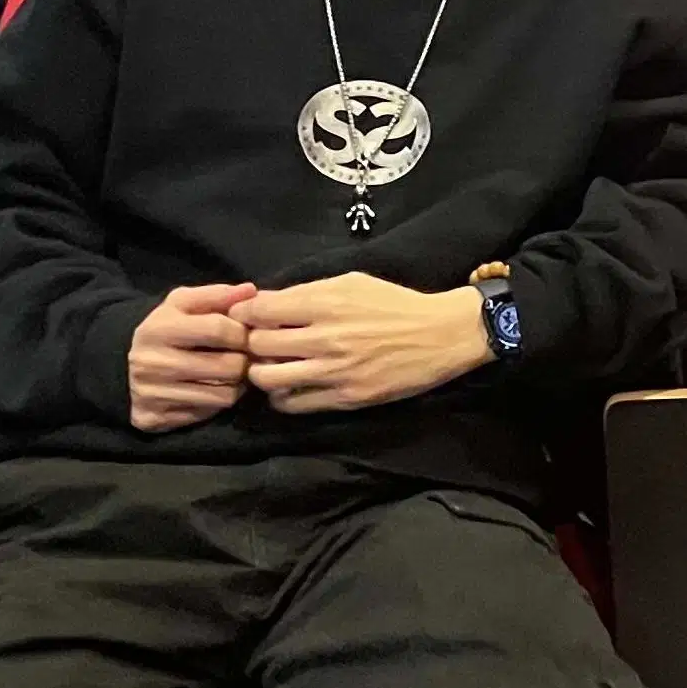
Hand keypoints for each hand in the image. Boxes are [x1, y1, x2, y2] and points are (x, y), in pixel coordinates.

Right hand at [127, 280, 257, 431]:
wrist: (120, 364)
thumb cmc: (164, 329)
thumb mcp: (182, 304)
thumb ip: (217, 295)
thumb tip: (250, 291)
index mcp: (158, 328)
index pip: (219, 329)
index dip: (242, 331)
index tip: (244, 333)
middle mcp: (151, 363)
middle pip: (228, 366)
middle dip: (242, 360)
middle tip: (241, 356)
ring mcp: (152, 394)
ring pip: (224, 395)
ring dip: (235, 384)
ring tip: (229, 373)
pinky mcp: (154, 418)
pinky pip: (208, 414)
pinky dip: (217, 402)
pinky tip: (212, 389)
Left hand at [236, 272, 493, 414]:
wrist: (442, 335)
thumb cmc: (395, 304)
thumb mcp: (352, 283)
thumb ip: (309, 291)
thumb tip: (267, 302)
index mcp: (326, 303)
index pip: (259, 310)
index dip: (244, 312)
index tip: (246, 316)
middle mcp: (325, 337)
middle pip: (258, 344)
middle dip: (251, 342)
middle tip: (258, 343)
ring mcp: (334, 371)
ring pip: (268, 378)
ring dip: (262, 372)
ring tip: (272, 367)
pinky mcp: (346, 398)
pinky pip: (293, 404)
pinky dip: (282, 396)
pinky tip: (290, 387)